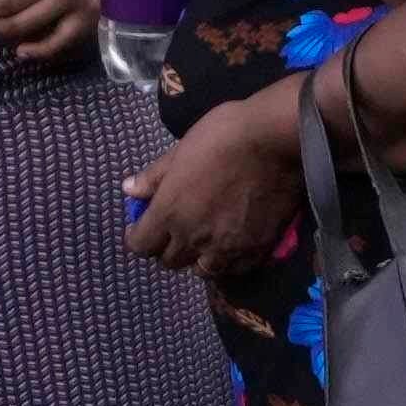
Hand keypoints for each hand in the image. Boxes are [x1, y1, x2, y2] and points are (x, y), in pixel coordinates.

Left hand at [126, 77, 310, 268]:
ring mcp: (227, 249)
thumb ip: (153, 177)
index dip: (137, 237)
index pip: (140, 245)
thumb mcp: (180, 150)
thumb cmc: (223, 135)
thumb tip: (129, 190)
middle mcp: (194, 239)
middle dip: (166, 247)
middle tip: (175, 228)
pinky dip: (227, 261)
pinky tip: (231, 243)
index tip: (142, 226)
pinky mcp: (256, 250)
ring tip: (204, 240)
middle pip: (169, 261)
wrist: (276, 141)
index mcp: (170, 213)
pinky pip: (234, 269)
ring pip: (202, 270)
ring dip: (198, 258)